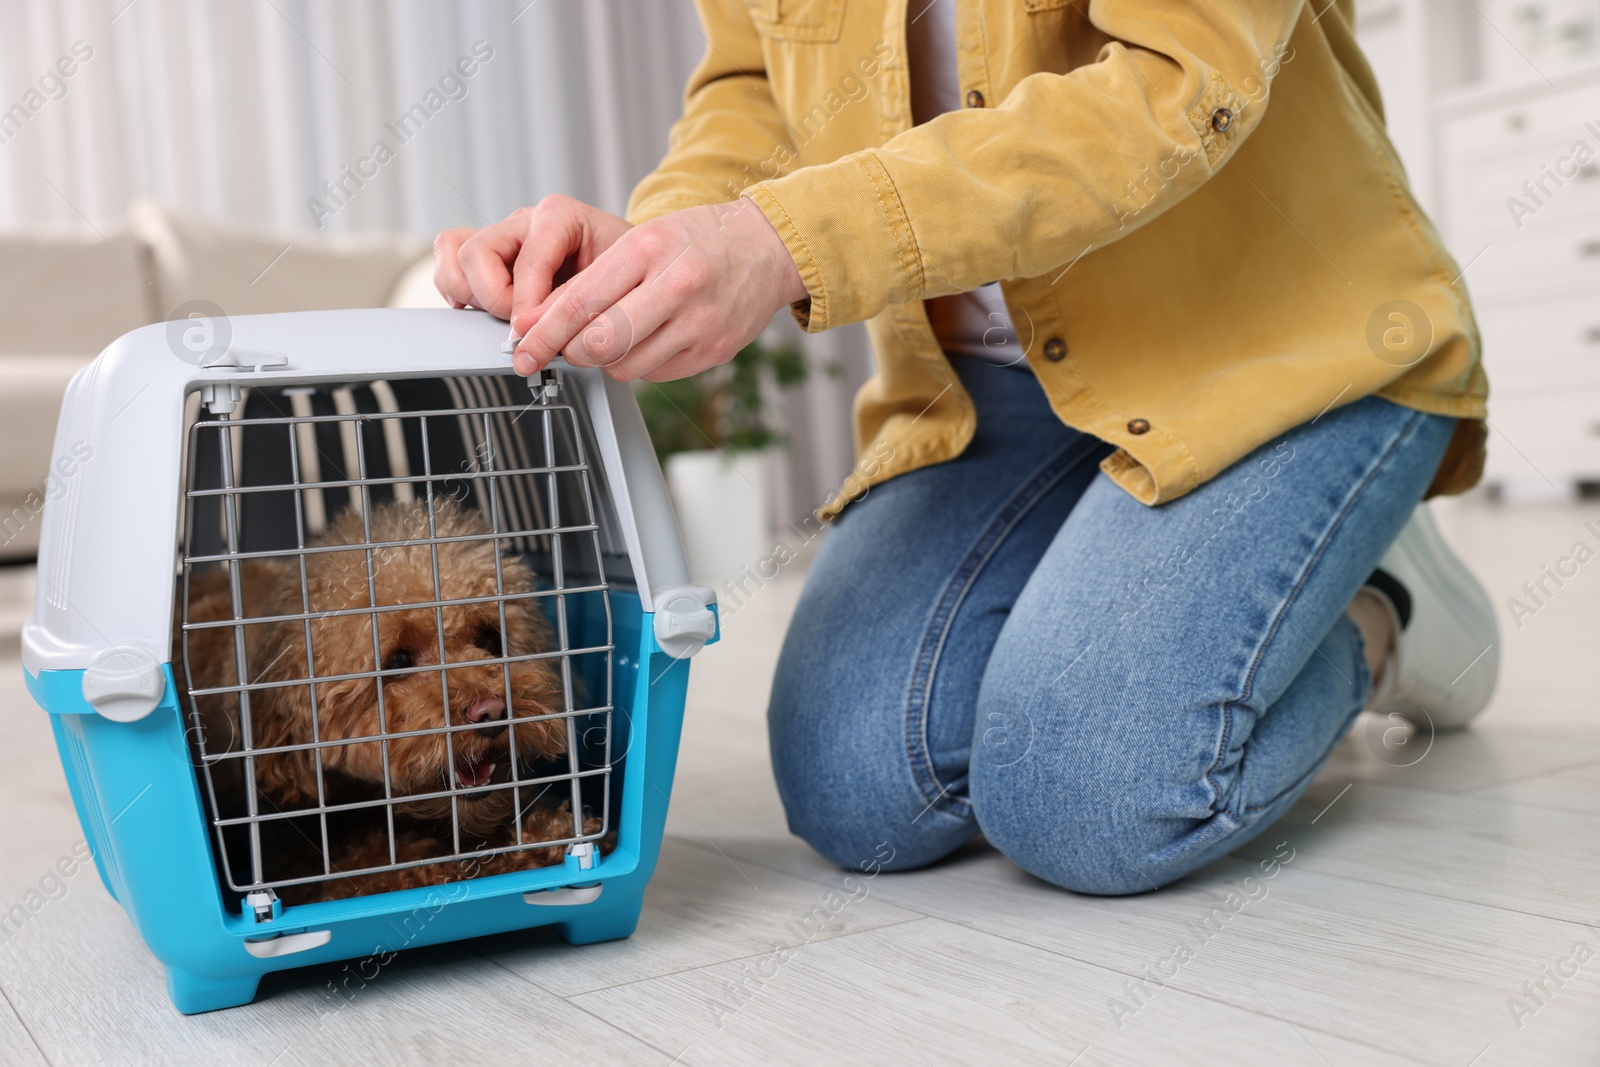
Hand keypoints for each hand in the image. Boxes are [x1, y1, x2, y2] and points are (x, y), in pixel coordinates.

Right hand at [433, 195, 633, 325]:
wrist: (631, 266)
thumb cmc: (625, 270)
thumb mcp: (612, 283)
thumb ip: (571, 302)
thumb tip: (533, 330)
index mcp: (558, 216)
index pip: (526, 259)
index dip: (526, 304)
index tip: (533, 333)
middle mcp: (525, 221)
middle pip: (476, 251)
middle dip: (494, 298)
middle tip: (519, 325)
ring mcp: (503, 236)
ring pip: (454, 250)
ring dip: (469, 292)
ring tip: (500, 314)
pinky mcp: (489, 256)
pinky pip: (451, 262)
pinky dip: (458, 290)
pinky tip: (482, 309)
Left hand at [434, 196, 806, 382]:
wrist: (765, 249)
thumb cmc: (694, 242)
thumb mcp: (640, 242)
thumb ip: (589, 281)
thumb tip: (534, 322)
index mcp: (650, 249)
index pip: (582, 300)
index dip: (544, 331)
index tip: (522, 346)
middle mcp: (678, 286)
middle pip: (602, 341)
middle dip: (570, 352)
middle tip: (560, 349)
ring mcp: (700, 323)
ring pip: (626, 366)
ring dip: (605, 360)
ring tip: (610, 337)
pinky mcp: (713, 352)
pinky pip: (655, 373)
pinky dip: (638, 363)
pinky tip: (645, 340)